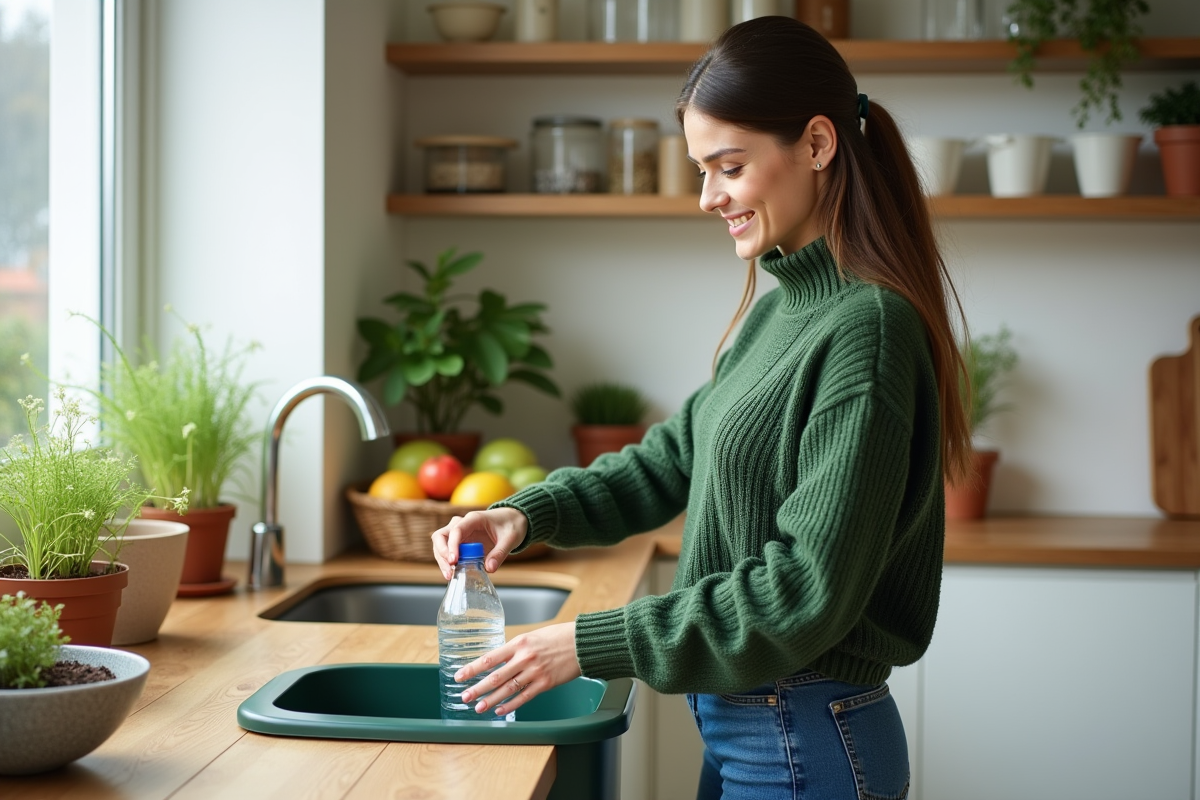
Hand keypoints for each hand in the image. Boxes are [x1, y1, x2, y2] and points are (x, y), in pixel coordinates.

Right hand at [431, 506, 528, 579]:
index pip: (456, 530)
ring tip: (450, 575)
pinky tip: (453, 574)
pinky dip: (448, 562)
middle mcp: (463, 524)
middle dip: (442, 553)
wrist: (513, 521)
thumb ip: (500, 553)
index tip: (454, 561)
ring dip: (442, 559)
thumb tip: (489, 569)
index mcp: (474, 519)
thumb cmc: (512, 525)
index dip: (452, 545)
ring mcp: (460, 533)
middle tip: (450, 568)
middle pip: (441, 536)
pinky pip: (449, 551)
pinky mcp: (461, 542)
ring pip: (441, 544)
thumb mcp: (510, 539)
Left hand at [458, 622, 580, 716]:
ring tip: (478, 707)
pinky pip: (524, 697)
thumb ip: (516, 649)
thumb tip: (500, 662)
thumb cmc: (558, 637)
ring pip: (507, 689)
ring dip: (491, 700)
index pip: (489, 658)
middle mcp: (524, 658)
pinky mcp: (545, 683)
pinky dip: (511, 705)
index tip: (460, 676)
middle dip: (477, 688)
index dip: (472, 668)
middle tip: (464, 696)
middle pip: (495, 676)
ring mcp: (535, 672)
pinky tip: (500, 711)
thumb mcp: (533, 637)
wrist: (582, 642)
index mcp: (519, 643)